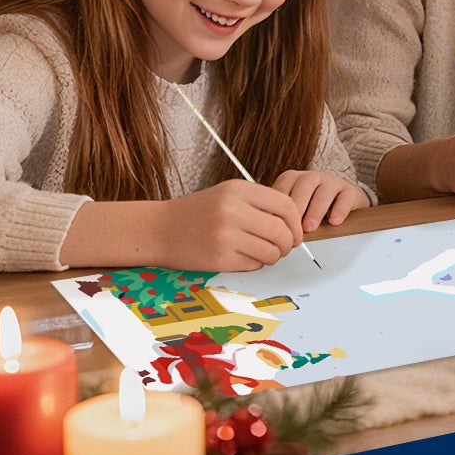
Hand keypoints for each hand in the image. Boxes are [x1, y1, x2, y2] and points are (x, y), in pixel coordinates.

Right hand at [157, 180, 304, 270]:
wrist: (158, 229)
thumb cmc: (197, 212)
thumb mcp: (228, 194)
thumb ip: (260, 203)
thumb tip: (294, 223)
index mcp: (239, 190)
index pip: (285, 206)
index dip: (295, 222)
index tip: (295, 232)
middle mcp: (233, 210)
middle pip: (282, 231)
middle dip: (288, 244)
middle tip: (282, 247)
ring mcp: (226, 235)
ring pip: (271, 251)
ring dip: (273, 256)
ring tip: (263, 253)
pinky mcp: (219, 258)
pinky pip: (254, 264)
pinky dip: (255, 264)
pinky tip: (244, 257)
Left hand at [272, 170, 367, 231]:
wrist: (342, 203)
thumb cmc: (311, 210)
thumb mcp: (294, 210)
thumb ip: (282, 216)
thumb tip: (268, 232)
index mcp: (293, 179)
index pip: (283, 188)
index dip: (279, 208)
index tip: (277, 226)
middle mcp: (312, 177)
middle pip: (303, 187)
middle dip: (297, 209)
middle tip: (293, 229)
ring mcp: (332, 181)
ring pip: (323, 191)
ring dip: (315, 210)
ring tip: (310, 227)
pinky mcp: (349, 190)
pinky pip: (345, 197)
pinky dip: (339, 209)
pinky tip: (334, 222)